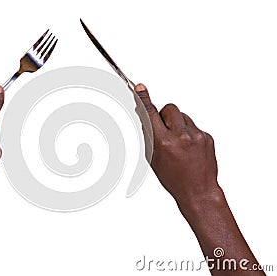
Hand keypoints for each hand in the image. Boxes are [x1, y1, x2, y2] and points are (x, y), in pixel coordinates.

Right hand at [134, 83, 264, 275]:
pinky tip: (189, 149)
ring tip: (179, 144)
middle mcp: (181, 136)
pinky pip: (194, 126)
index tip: (140, 88)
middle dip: (165, 116)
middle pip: (170, 109)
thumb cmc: (174, 179)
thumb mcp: (154, 159)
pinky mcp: (207, 137)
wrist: (198, 191)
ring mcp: (197, 135)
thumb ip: (150, 136)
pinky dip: (189, 133)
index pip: (151, 114)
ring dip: (178, 125)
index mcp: (164, 142)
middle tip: (165, 130)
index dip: (144, 99)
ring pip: (183, 117)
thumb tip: (147, 119)